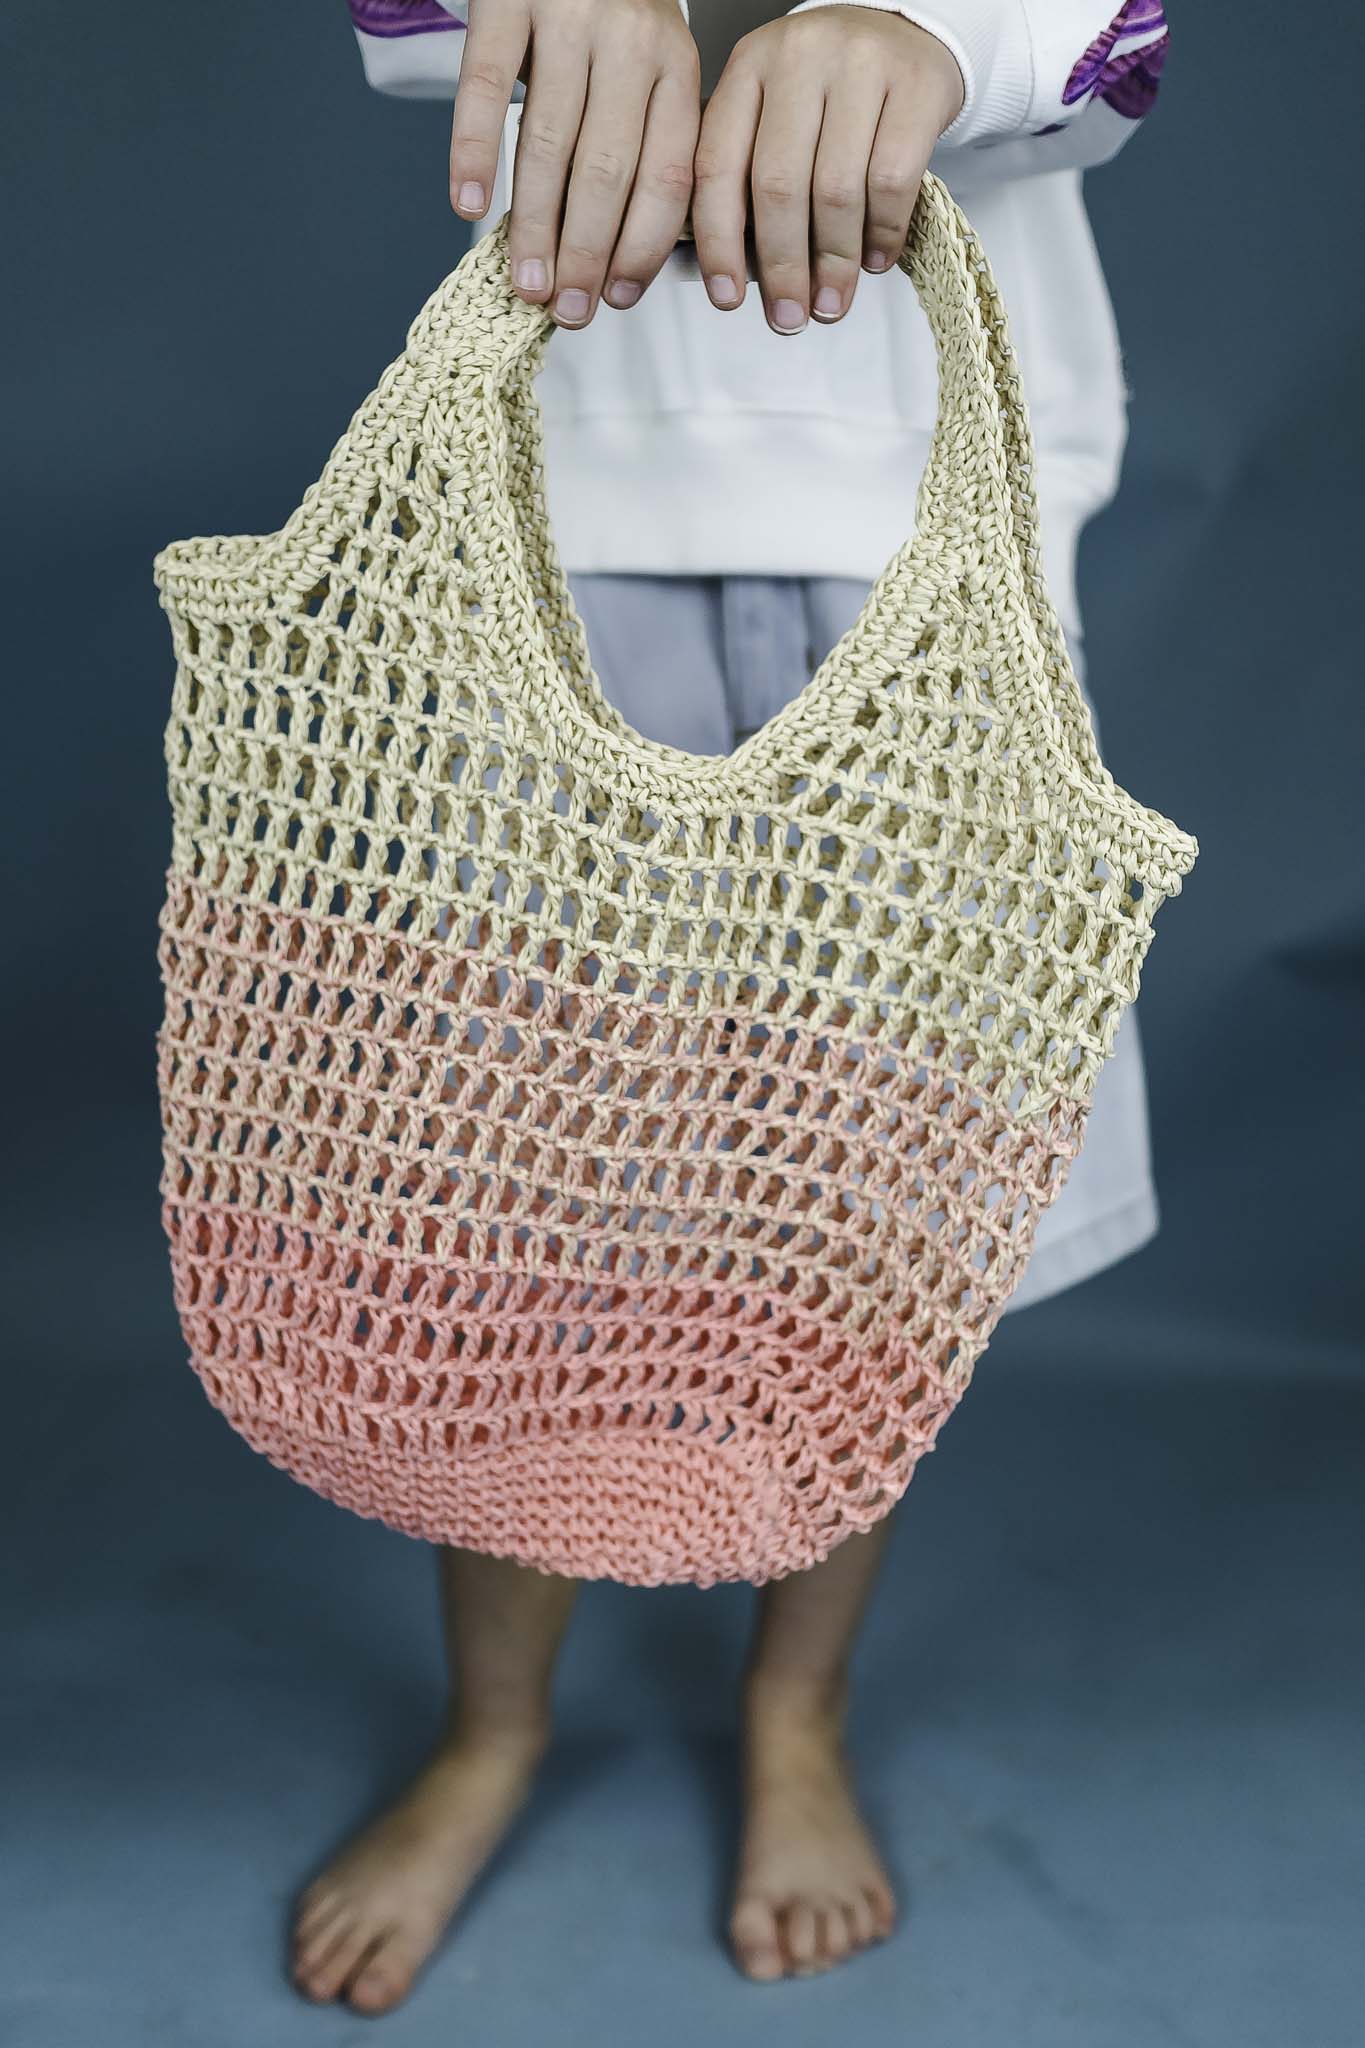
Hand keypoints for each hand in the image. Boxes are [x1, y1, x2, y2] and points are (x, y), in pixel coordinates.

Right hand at [449, 0, 700, 326]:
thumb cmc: (605, 16)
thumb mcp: (649, 69)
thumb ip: (646, 144)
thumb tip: (618, 262)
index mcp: (675, 69)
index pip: (668, 176)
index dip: (641, 248)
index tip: (617, 298)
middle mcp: (630, 42)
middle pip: (609, 170)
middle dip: (587, 253)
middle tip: (567, 309)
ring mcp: (568, 16)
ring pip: (550, 142)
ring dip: (535, 225)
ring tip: (525, 282)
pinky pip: (485, 88)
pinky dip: (473, 153)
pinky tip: (467, 206)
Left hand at [691, 6, 963, 333]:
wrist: (906, 32)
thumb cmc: (832, 91)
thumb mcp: (776, 110)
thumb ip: (750, 170)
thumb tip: (742, 273)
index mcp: (748, 66)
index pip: (717, 164)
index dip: (718, 241)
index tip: (727, 297)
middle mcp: (798, 56)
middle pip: (778, 184)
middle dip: (781, 266)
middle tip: (788, 316)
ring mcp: (860, 64)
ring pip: (836, 189)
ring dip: (833, 261)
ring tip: (831, 301)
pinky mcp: (916, 83)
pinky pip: (892, 180)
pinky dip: (882, 233)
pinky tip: (875, 260)